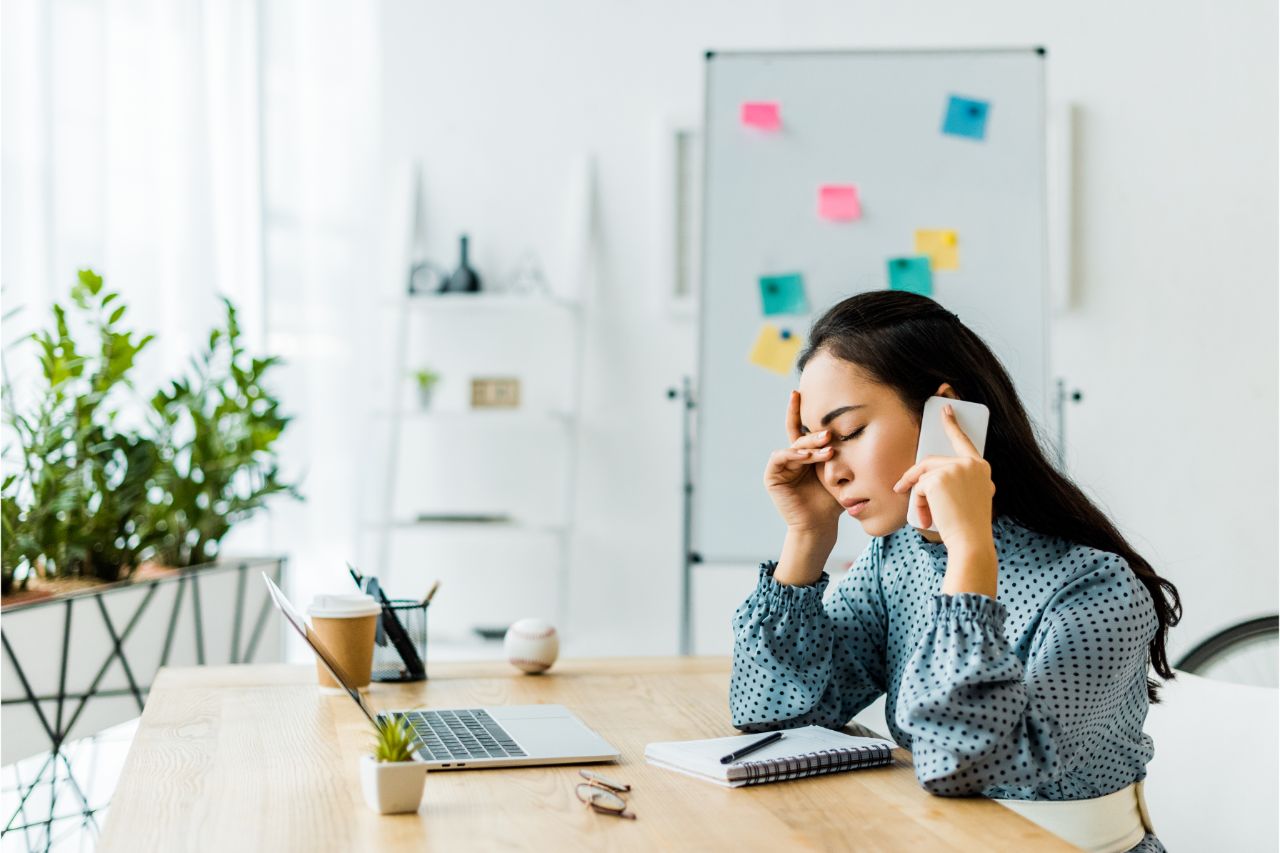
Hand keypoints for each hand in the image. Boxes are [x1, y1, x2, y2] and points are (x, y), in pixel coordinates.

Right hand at [763, 390, 842, 534]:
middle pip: (800, 435)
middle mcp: (791, 457)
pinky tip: (807, 457)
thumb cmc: (832, 501)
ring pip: (794, 446)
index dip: (798, 410)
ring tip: (827, 449)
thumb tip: (861, 430)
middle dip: (815, 433)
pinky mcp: (772, 476)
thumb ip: (842, 454)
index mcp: (805, 455)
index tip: (799, 391)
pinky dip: (794, 455)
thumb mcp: (839, 473)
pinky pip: (781, 458)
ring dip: (810, 446)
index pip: (802, 428)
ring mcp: (780, 466)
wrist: (819, 525)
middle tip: (830, 434)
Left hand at [891, 403, 994, 552]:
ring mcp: (956, 468)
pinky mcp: (940, 478)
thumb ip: (957, 481)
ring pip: (924, 475)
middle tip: (900, 486)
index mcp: (981, 467)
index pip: (963, 440)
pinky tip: (924, 517)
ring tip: (922, 514)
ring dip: (918, 496)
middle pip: (932, 462)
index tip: (944, 410)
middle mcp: (971, 464)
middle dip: (915, 477)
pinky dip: (918, 503)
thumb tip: (927, 476)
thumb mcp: (970, 498)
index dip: (952, 425)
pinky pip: (919, 486)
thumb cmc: (968, 525)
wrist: (971, 541)